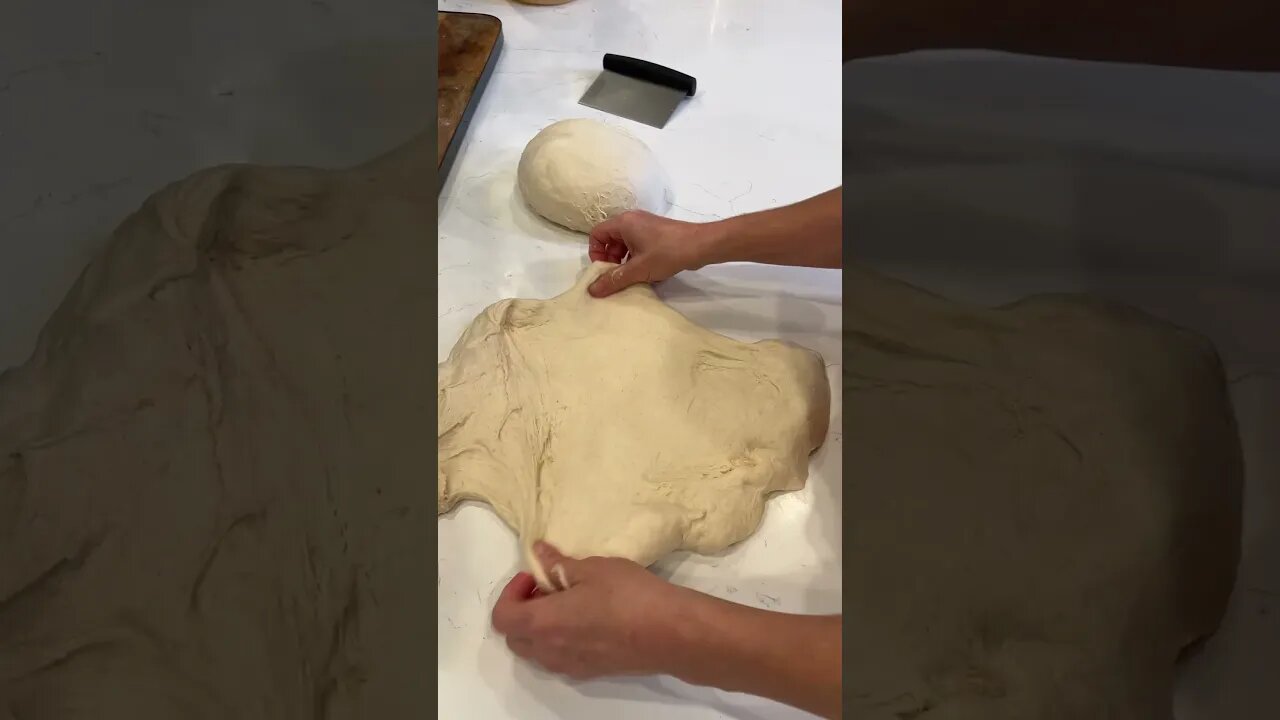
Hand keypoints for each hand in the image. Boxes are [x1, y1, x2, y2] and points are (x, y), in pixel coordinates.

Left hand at [490, 541, 701, 679]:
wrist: (670, 633)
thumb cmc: (629, 595)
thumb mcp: (593, 568)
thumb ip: (559, 564)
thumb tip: (538, 553)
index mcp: (543, 623)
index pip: (502, 617)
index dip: (511, 593)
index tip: (535, 577)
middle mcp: (550, 651)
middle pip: (514, 637)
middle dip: (522, 611)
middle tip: (547, 588)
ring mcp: (570, 665)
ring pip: (536, 651)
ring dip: (540, 627)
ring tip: (568, 603)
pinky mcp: (591, 672)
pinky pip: (559, 658)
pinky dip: (559, 640)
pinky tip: (587, 620)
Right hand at [586, 211, 718, 297]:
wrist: (701, 245)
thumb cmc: (667, 253)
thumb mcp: (638, 269)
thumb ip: (614, 280)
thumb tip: (592, 290)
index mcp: (623, 223)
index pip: (597, 234)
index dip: (596, 253)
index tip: (605, 270)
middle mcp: (632, 221)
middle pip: (610, 240)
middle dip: (612, 260)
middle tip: (618, 277)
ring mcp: (646, 226)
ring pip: (626, 245)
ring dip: (626, 262)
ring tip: (633, 278)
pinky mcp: (657, 234)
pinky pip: (639, 246)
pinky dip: (638, 259)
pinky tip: (648, 274)